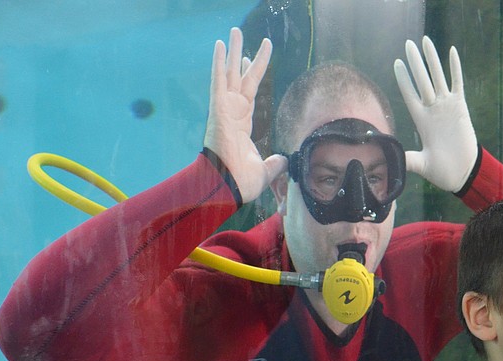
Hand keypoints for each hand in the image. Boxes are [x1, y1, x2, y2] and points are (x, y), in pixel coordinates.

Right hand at [204, 27, 286, 202]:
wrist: (227, 187)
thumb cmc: (241, 182)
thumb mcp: (265, 171)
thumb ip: (275, 164)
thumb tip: (285, 160)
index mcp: (242, 124)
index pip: (249, 93)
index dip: (251, 74)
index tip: (251, 59)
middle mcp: (232, 112)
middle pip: (239, 77)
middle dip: (242, 56)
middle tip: (242, 36)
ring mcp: (224, 109)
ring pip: (229, 73)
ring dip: (232, 52)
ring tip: (234, 31)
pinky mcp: (217, 109)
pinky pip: (218, 81)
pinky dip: (218, 62)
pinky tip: (220, 44)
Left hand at [394, 37, 477, 192]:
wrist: (464, 173)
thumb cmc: (442, 171)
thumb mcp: (421, 165)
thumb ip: (406, 159)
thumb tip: (387, 160)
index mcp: (421, 121)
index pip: (409, 95)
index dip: (403, 79)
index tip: (396, 63)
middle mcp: (432, 110)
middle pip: (422, 80)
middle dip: (415, 62)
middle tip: (408, 44)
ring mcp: (446, 107)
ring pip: (438, 77)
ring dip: (432, 60)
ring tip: (426, 41)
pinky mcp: (461, 108)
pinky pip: (458, 83)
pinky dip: (455, 68)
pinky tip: (451, 52)